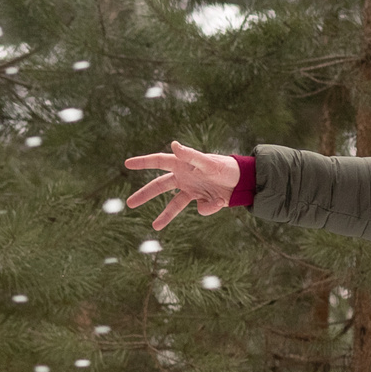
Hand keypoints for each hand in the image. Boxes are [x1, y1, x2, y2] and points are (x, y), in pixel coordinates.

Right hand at [122, 141, 241, 229]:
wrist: (244, 182)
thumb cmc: (226, 167)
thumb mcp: (208, 162)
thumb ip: (190, 155)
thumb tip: (173, 145)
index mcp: (182, 164)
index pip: (158, 162)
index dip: (143, 162)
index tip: (127, 163)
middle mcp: (184, 177)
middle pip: (159, 187)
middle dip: (144, 195)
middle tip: (129, 203)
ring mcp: (192, 190)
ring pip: (174, 204)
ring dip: (165, 215)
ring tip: (154, 227)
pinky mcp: (202, 201)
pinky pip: (201, 209)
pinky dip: (209, 208)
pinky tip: (218, 201)